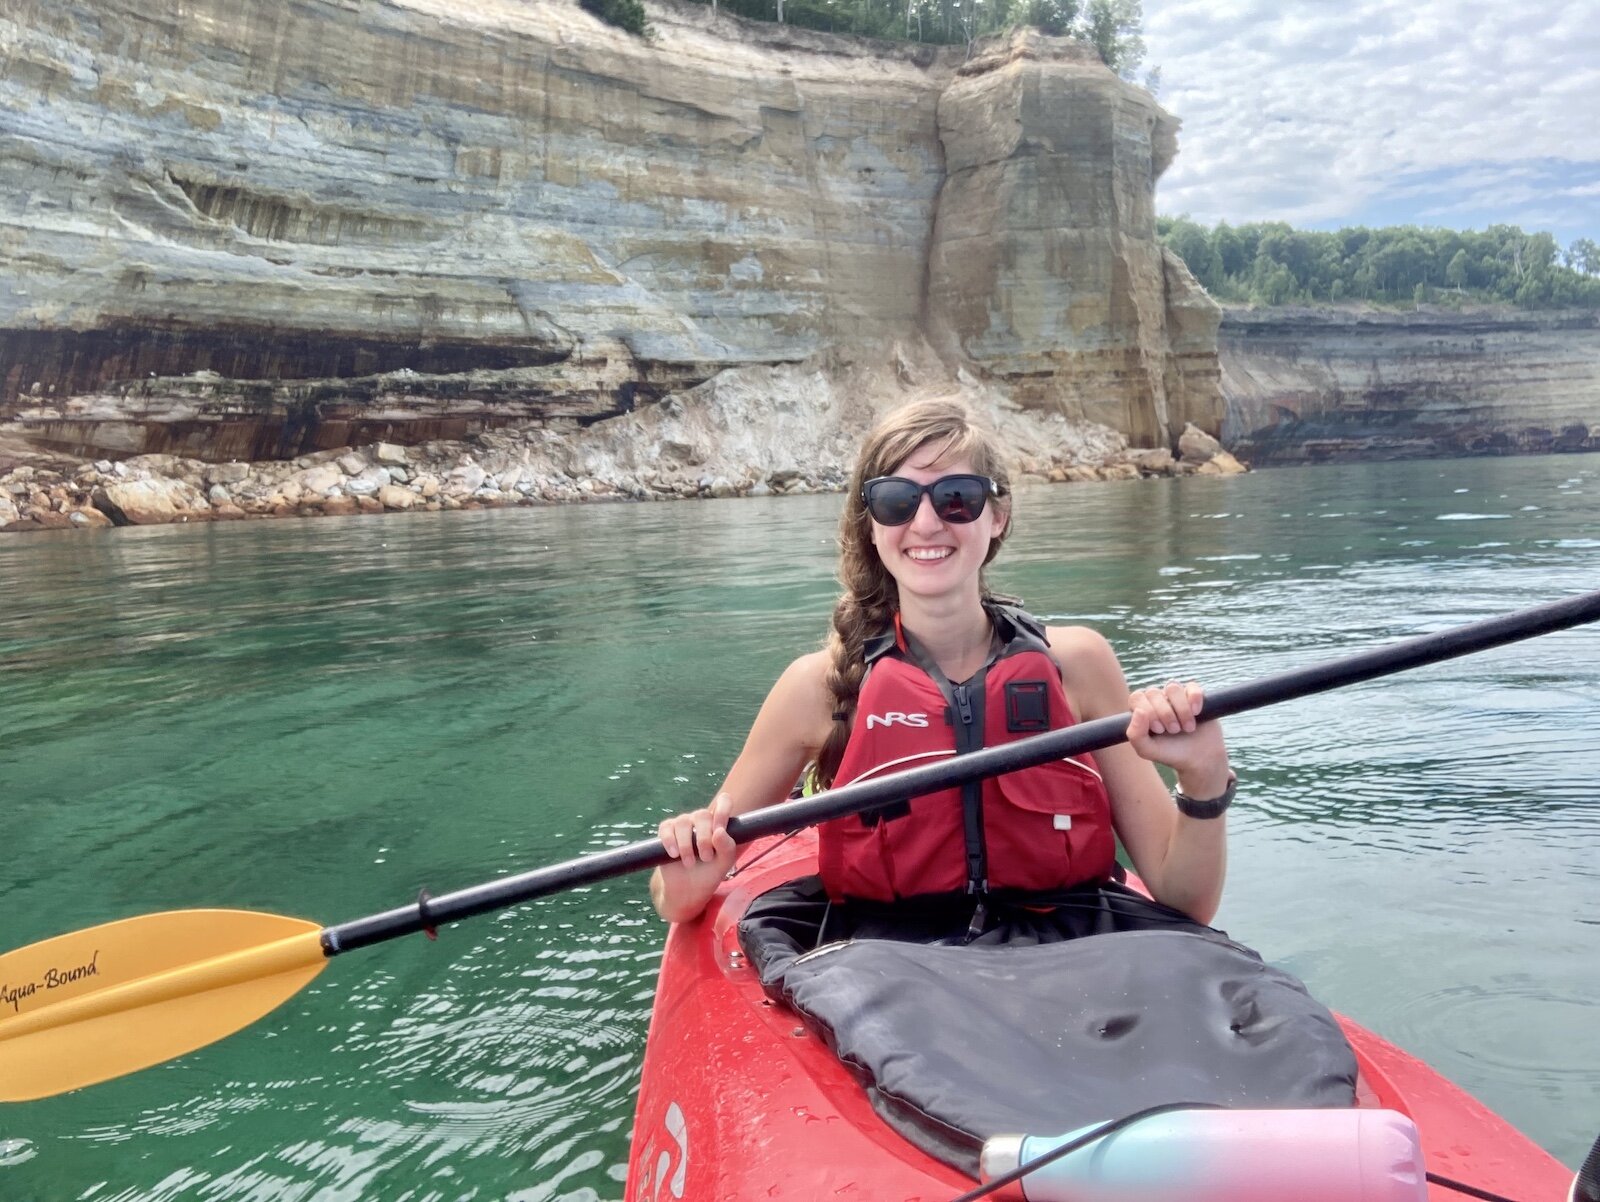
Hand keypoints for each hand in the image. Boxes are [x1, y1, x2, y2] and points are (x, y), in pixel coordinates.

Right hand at [657, 792, 737, 896]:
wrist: (688, 889)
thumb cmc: (709, 873)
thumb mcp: (724, 863)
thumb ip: (727, 847)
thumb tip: (719, 831)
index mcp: (717, 823)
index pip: (724, 802)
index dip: (722, 811)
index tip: (720, 829)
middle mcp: (700, 819)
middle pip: (702, 815)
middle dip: (704, 838)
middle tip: (706, 857)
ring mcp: (682, 823)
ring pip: (683, 822)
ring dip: (687, 845)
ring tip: (689, 863)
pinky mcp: (666, 831)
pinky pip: (666, 828)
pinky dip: (670, 841)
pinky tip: (674, 854)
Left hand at [1126, 681, 1231, 797]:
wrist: (1199, 759)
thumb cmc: (1170, 753)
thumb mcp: (1147, 750)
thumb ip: (1135, 734)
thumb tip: (1138, 711)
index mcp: (1143, 710)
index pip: (1137, 698)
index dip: (1147, 711)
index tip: (1159, 730)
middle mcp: (1158, 700)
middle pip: (1154, 692)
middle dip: (1165, 714)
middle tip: (1174, 731)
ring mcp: (1176, 697)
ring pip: (1172, 687)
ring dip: (1181, 709)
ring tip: (1188, 727)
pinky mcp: (1194, 697)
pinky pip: (1192, 686)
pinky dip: (1194, 698)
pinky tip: (1197, 713)